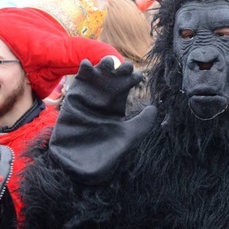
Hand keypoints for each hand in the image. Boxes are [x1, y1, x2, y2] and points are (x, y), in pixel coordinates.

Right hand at [49, 57, 156, 183]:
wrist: (80, 166)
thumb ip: (142, 124)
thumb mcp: (128, 138)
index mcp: (117, 106)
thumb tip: (154, 107)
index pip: (126, 85)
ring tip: (108, 62)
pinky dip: (83, 71)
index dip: (132, 78)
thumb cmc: (105, 155)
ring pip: (97, 75)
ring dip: (102, 65)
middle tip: (125, 66)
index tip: (138, 77)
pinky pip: (78, 82)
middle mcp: (103, 99)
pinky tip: (88, 65)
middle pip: (113, 76)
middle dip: (119, 68)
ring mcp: (88, 98)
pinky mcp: (74, 100)